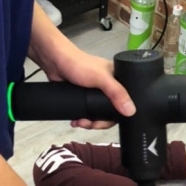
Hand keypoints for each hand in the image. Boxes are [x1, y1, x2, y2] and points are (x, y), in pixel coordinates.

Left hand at [29, 5, 134, 127]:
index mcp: (118, 79)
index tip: (106, 121)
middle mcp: (108, 86)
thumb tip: (131, 111)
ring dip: (89, 122)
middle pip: (110, 111)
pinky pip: (86, 111)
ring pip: (97, 113)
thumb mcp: (102, 78)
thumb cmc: (80, 65)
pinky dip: (82, 118)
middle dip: (99, 121)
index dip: (118, 115)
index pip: (125, 101)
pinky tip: (76, 121)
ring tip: (79, 123)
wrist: (54, 61)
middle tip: (89, 124)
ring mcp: (94, 93)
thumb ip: (117, 93)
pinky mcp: (83, 96)